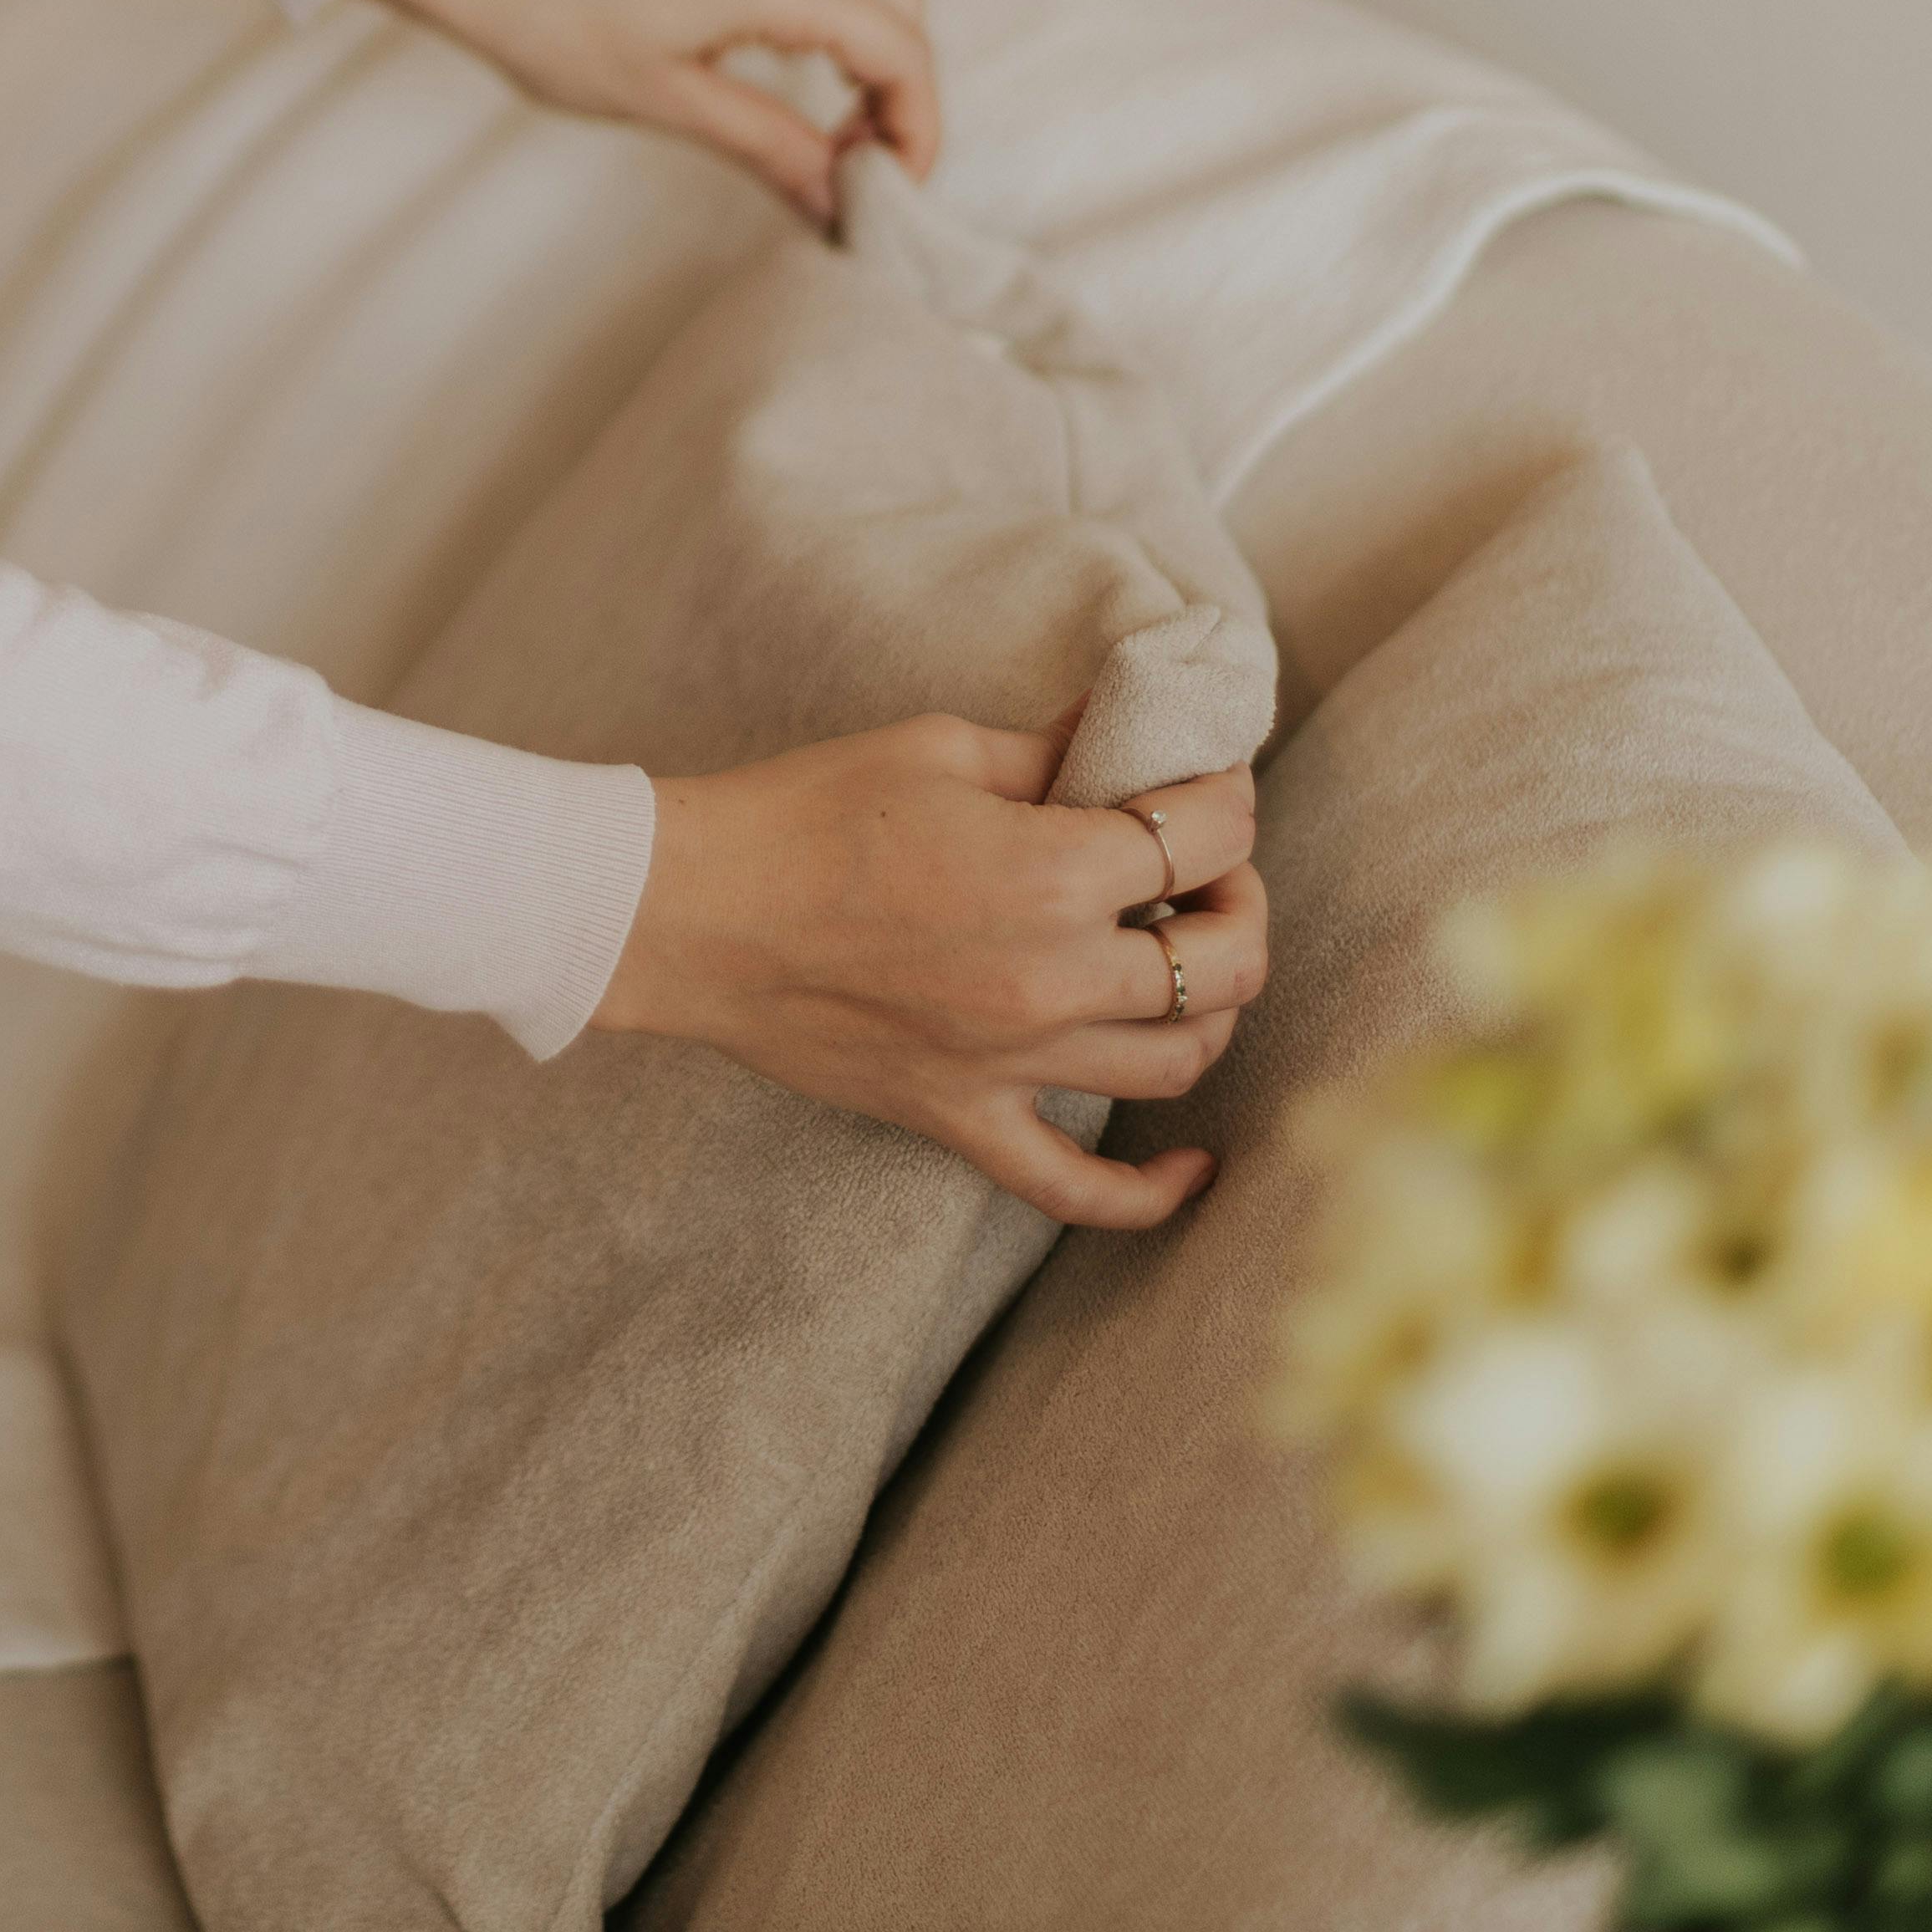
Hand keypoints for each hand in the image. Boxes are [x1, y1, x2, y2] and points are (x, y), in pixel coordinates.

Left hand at [348, 0, 942, 225]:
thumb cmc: (550, 21)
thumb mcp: (665, 100)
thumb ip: (767, 144)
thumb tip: (835, 199)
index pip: (900, 53)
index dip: (916, 128)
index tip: (890, 187)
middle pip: (904, 3)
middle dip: (906, 86)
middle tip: (864, 160)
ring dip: (884, 25)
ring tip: (845, 100)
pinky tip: (803, 34)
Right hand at [593, 714, 1270, 1226]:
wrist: (691, 911)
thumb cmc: (805, 813)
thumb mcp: (942, 749)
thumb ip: (1055, 751)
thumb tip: (1129, 738)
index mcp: (1054, 872)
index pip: (1210, 837)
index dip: (1228, 801)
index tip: (1209, 788)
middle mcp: (1053, 979)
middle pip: (1226, 963)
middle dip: (1240, 904)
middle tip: (1207, 873)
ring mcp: (1011, 1063)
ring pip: (1182, 1063)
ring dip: (1212, 1010)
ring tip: (1185, 965)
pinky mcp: (962, 1117)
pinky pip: (1078, 1189)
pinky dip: (1151, 1193)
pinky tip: (1194, 1165)